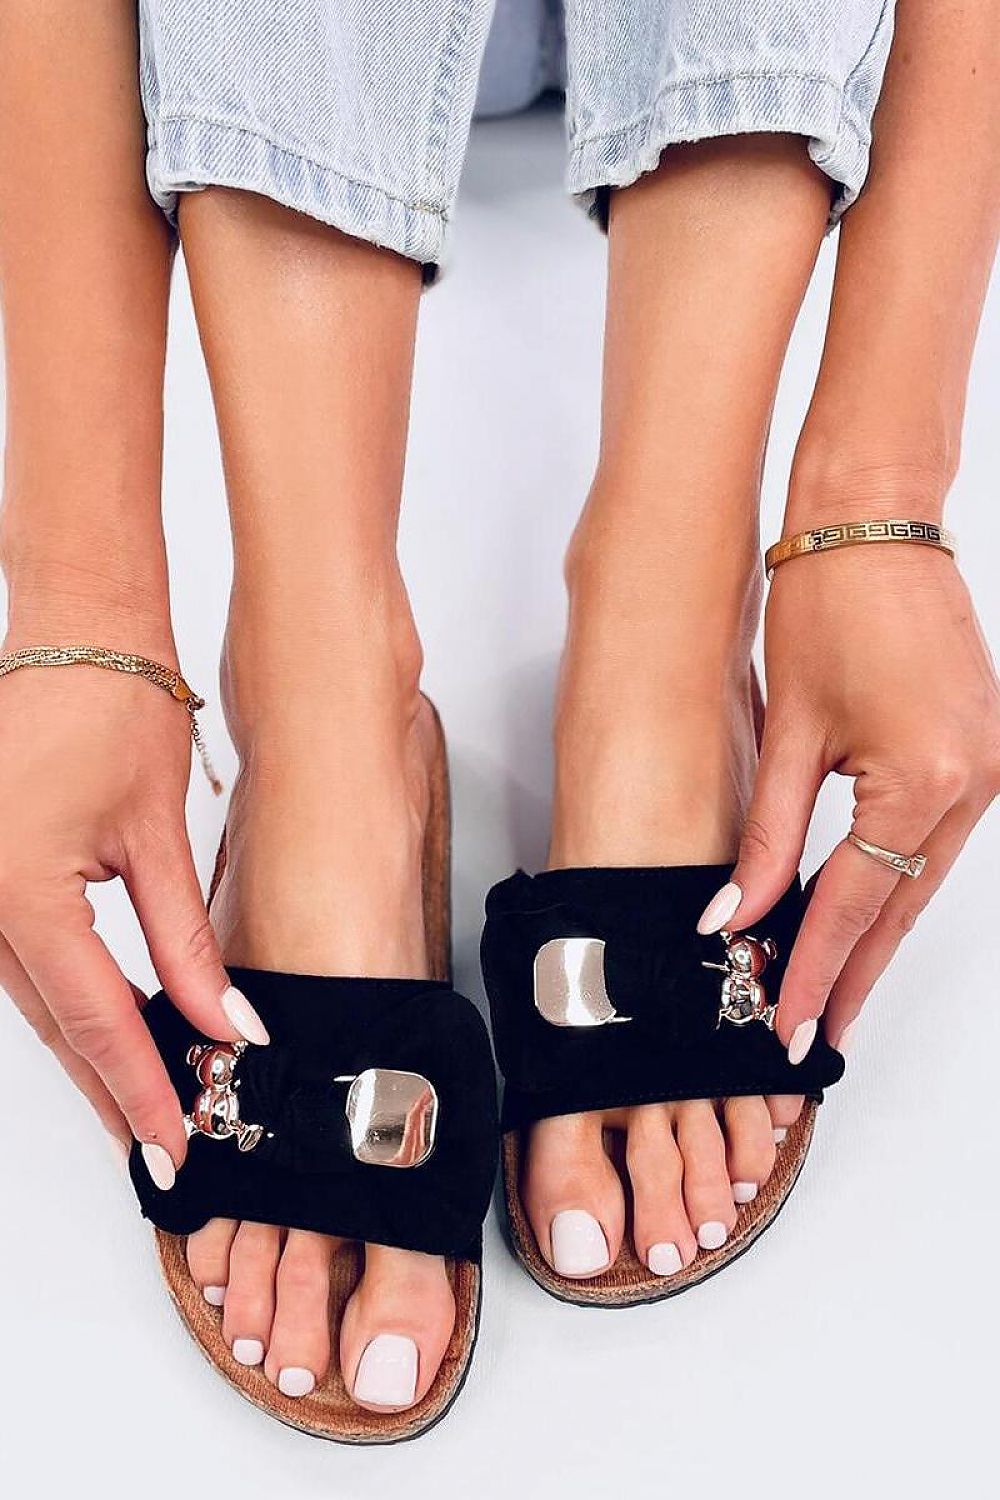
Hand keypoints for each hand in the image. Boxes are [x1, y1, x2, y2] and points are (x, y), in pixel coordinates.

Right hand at [0, 633, 262, 1178]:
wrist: (72, 641)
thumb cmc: (111, 712)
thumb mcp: (157, 839)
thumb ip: (187, 945)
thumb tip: (224, 1026)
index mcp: (20, 893)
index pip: (95, 1020)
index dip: (141, 1089)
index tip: (176, 1145)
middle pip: (56, 1026)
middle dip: (114, 1090)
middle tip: (164, 1148)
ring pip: (36, 1003)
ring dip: (90, 1054)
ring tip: (147, 1105)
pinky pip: (24, 965)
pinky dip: (69, 1004)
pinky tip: (108, 1035)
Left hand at [721, 541, 999, 1056]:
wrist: (877, 524)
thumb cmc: (829, 607)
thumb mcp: (791, 735)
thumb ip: (769, 837)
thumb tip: (735, 914)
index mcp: (923, 780)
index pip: (853, 904)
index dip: (814, 969)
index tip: (788, 1025)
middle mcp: (972, 783)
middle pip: (899, 907)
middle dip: (852, 974)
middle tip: (815, 1036)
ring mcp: (988, 769)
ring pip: (922, 880)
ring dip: (873, 935)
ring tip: (831, 992)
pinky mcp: (982, 752)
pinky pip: (937, 841)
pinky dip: (896, 882)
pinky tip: (863, 916)